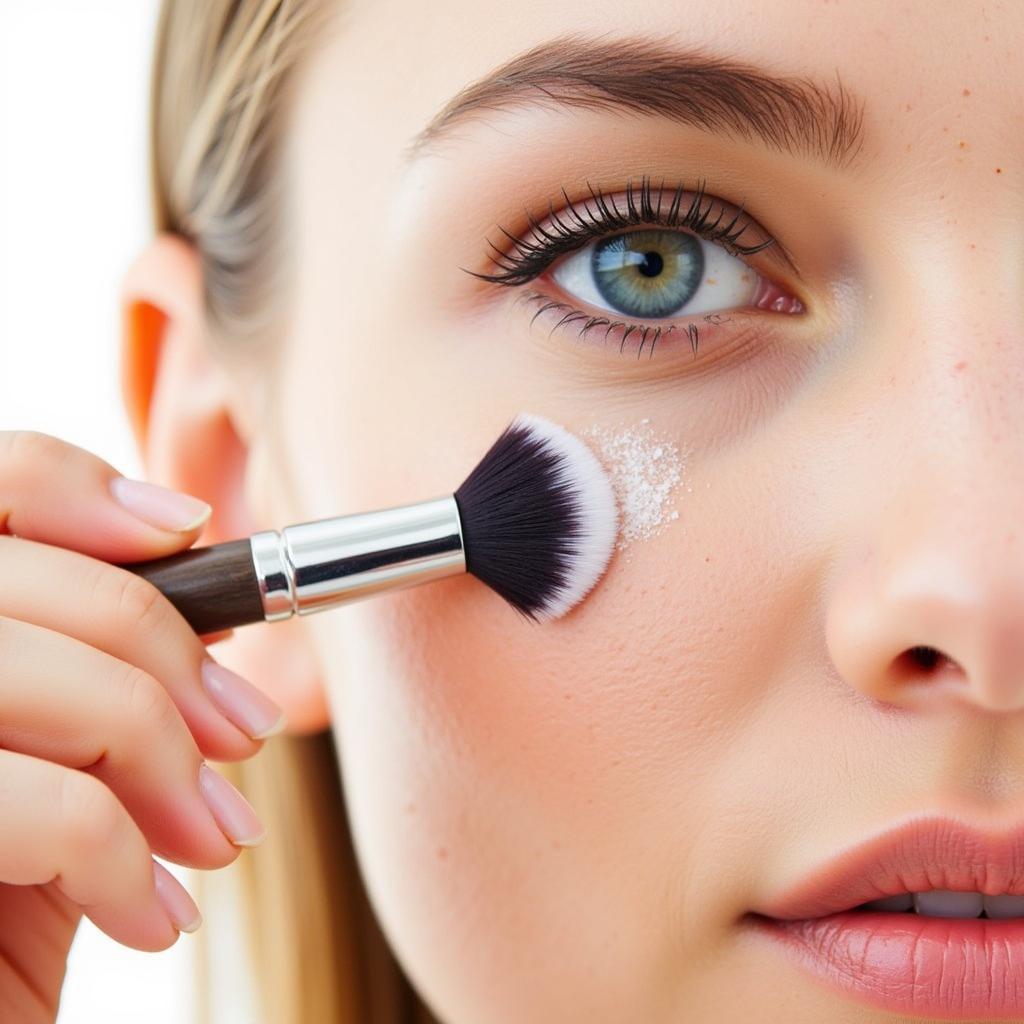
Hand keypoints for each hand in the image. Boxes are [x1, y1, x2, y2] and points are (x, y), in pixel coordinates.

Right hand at [0, 430, 285, 1022]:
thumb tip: (204, 618)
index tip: (187, 529)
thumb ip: (97, 684)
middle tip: (245, 731)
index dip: (77, 486)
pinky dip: (121, 856)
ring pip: (30, 674)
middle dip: (163, 652)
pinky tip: (152, 913)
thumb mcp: (57, 778)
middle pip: (21, 576)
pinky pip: (39, 805)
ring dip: (159, 757)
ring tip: (214, 838)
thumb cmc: (0, 923)